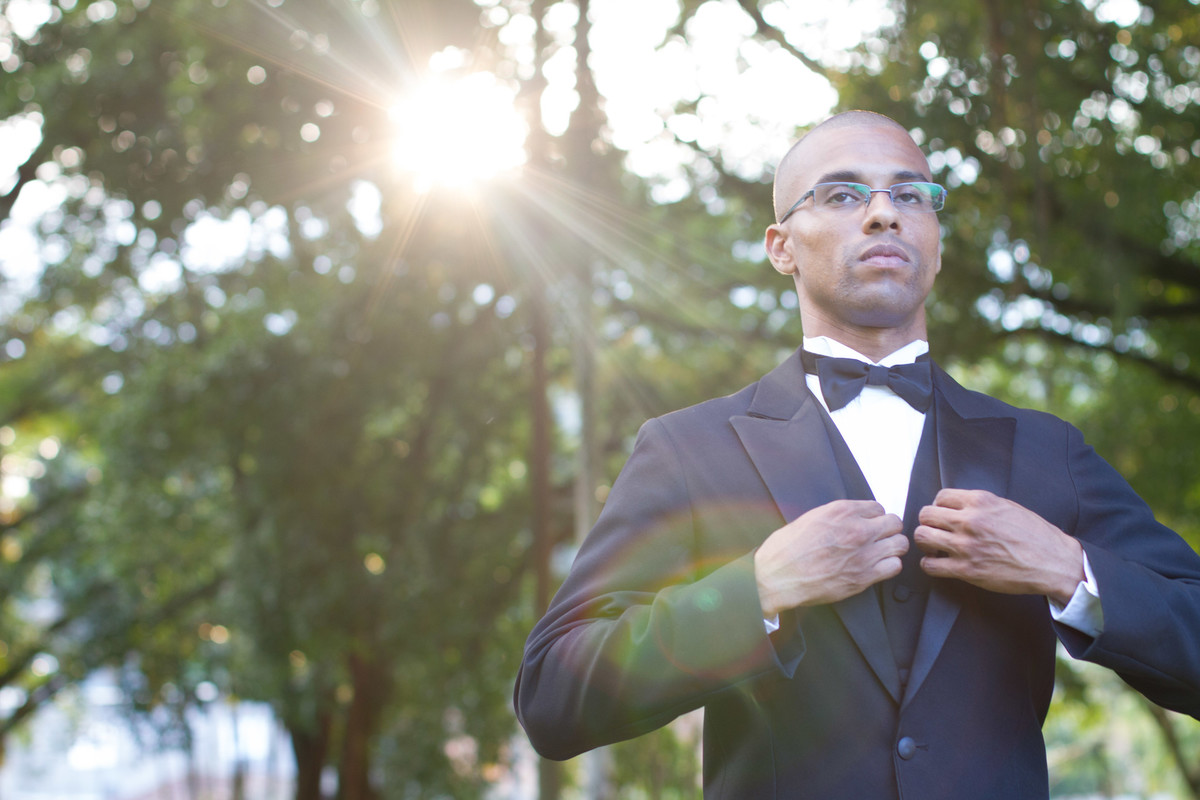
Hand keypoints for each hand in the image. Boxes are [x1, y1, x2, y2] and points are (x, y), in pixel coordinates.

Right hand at [754, 500, 906, 616]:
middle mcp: (857, 529)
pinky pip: (894, 567)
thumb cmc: (786, 549)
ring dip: (891, 548)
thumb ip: (836, 517)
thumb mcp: (810, 519)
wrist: (777, 577)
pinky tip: (876, 568)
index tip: (869, 524)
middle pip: (895, 523)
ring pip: (900, 545)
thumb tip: (851, 519)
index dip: (874, 517)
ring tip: (880, 553)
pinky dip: (888, 566)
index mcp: (842, 511)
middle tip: (878, 538)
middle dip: (888, 530)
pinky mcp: (864, 576)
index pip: (878, 507)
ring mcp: (864, 553)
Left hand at [915, 489, 1083, 603]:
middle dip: (928, 523)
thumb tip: (960, 506)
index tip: (944, 516)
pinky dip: (930, 564)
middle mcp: (970, 521)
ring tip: (935, 547)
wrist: (1054, 562)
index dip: (939, 507)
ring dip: (925, 542)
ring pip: (922, 537)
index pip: (941, 496)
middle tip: (936, 532)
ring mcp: (966, 546)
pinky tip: (939, 563)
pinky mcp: (966, 570)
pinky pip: (930, 565)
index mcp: (981, 502)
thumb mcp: (1008, 507)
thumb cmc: (1036, 535)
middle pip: (925, 514)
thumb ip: (982, 505)